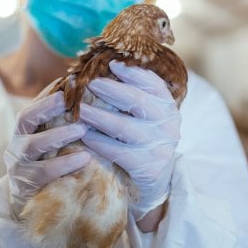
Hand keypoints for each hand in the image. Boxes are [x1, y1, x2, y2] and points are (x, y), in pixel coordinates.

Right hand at [4, 91, 90, 215]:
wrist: (30, 209)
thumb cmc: (48, 170)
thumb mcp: (53, 147)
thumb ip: (64, 127)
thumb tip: (91, 101)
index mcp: (23, 131)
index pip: (34, 104)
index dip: (49, 93)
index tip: (70, 82)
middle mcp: (16, 144)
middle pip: (25, 118)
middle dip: (46, 106)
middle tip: (70, 99)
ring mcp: (18, 165)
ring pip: (33, 144)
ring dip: (58, 134)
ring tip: (82, 129)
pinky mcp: (26, 185)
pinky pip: (44, 172)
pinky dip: (65, 163)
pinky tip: (84, 158)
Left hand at [79, 61, 180, 220]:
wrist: (154, 183)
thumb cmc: (142, 142)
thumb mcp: (146, 118)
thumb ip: (134, 96)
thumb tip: (106, 68)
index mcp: (168, 108)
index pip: (153, 85)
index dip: (133, 73)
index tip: (112, 64)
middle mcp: (168, 126)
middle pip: (138, 101)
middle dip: (111, 90)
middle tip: (90, 84)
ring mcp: (160, 148)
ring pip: (124, 127)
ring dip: (99, 116)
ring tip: (80, 110)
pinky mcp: (148, 168)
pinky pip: (118, 152)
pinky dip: (99, 142)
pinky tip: (85, 136)